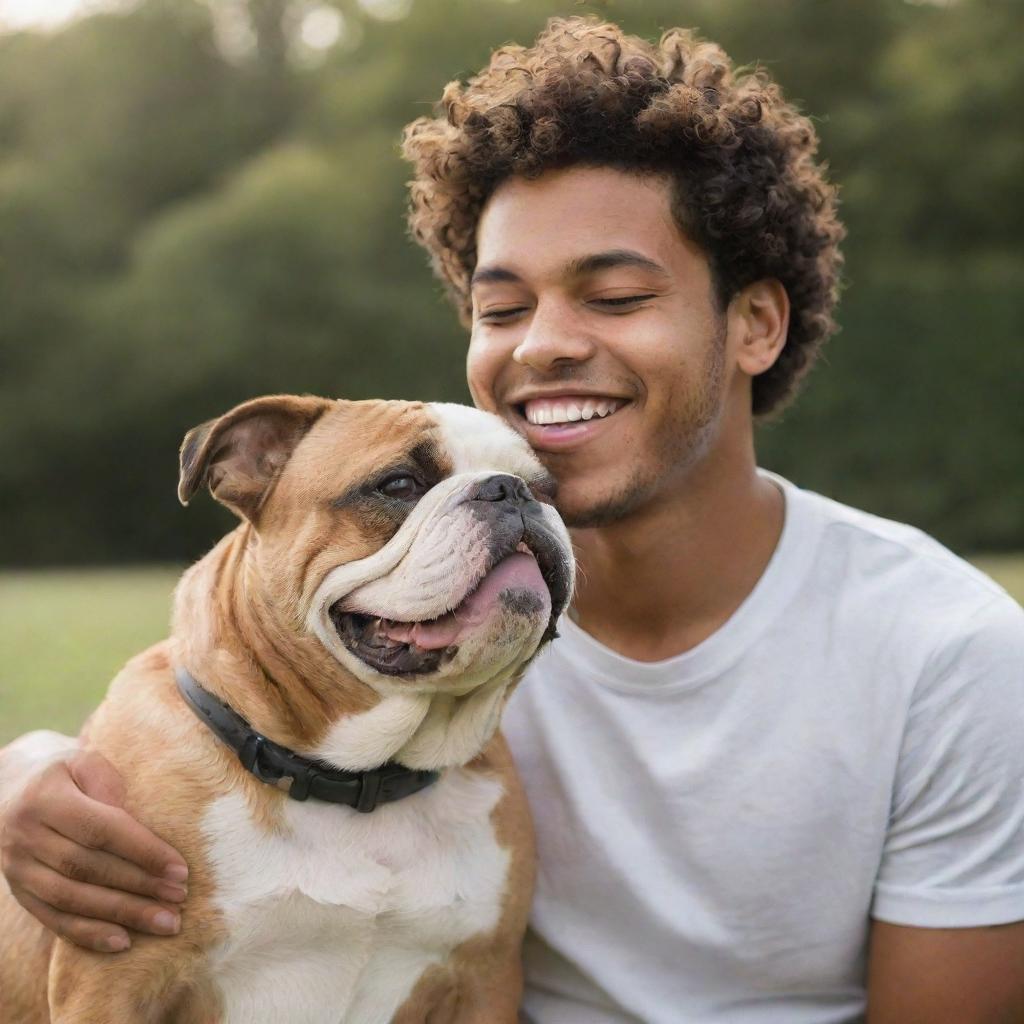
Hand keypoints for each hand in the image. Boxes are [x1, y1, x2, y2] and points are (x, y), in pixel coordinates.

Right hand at [0, 745, 188, 952]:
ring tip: (165, 923)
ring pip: (72, 899)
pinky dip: (88, 934)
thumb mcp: (86, 762)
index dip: (143, 851)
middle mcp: (25, 835)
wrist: (11, 789)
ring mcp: (17, 867)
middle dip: (139, 886)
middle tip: (179, 898)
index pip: (101, 830)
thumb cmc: (66, 774)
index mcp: (45, 798)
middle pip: (87, 868)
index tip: (180, 869)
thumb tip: (140, 829)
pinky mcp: (19, 891)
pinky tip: (123, 941)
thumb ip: (111, 786)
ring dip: (122, 915)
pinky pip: (53, 919)